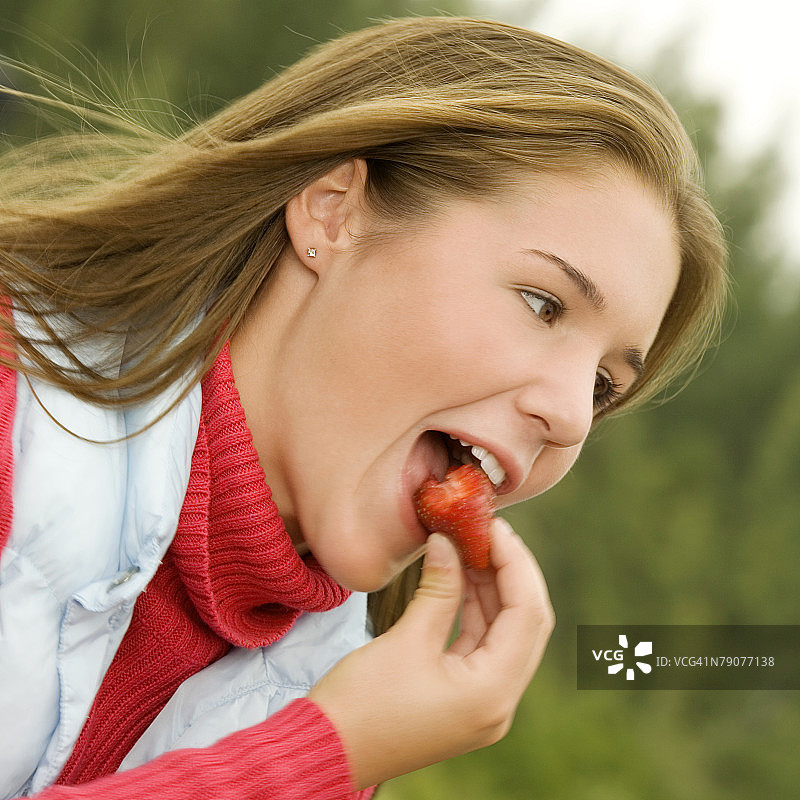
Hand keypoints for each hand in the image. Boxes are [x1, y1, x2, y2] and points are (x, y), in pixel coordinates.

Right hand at [308, 517, 553, 788]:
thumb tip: (448, 541)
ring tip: (472, 546)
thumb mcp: (406, 638)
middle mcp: (499, 702)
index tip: (494, 527)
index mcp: (492, 692)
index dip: (515, 564)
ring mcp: (483, 704)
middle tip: (487, 531)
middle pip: (525, 624)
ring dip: (492, 589)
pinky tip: (462, 577)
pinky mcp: (464, 699)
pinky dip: (475, 610)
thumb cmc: (362, 703)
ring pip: (504, 633)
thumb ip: (438, 587)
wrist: (327, 751)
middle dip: (510, 573)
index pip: (527, 614)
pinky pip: (482, 646)